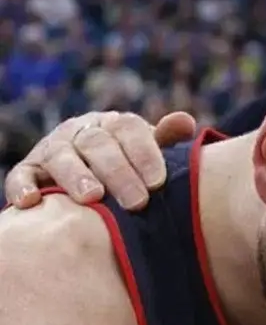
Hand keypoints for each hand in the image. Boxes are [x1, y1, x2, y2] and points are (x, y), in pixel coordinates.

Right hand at [4, 109, 196, 210]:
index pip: (128, 128)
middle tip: (138, 202)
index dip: (144, 153)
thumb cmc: (126, 168)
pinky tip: (32, 202)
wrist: (84, 177)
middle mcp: (80, 132)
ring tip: (92, 198)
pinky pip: (21, 176)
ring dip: (76, 176)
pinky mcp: (28, 171)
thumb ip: (164, 141)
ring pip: (60, 157)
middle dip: (118, 172)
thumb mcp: (145, 154)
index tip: (158, 182)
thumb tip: (185, 122)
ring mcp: (52, 150)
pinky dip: (23, 187)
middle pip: (97, 144)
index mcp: (113, 126)